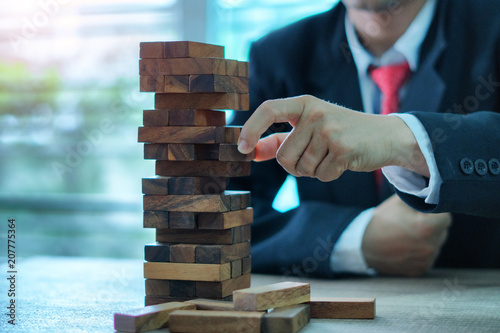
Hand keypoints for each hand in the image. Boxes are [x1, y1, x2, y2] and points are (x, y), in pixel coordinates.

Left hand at [238, 95, 428, 180]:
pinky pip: (320, 175)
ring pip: (301, 169)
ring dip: (313, 170)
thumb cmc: (340, 132)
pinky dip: (328, 175)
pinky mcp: (343, 149)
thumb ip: (278, 139)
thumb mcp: (309, 128)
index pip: (268, 109)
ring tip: (330, 155)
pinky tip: (342, 161)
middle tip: (315, 155)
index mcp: (304, 104)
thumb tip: (251, 152)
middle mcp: (315, 113)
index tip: (242, 149)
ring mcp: (330, 130)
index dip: (251, 129)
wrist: (384, 136)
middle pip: (283, 156)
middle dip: (294, 165)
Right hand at [362, 194, 451, 276]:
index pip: (446, 217)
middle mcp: (429, 247)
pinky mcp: (420, 270)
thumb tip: (432, 190)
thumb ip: (418, 195)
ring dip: (428, 239)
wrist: (363, 246)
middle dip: (432, 225)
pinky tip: (407, 247)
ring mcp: (425, 261)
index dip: (437, 212)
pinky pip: (428, 257)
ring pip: (436, 244)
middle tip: (414, 222)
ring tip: (409, 235)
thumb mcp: (398, 202)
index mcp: (426, 228)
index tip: (425, 212)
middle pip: (442, 231)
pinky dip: (421, 251)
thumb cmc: (382, 221)